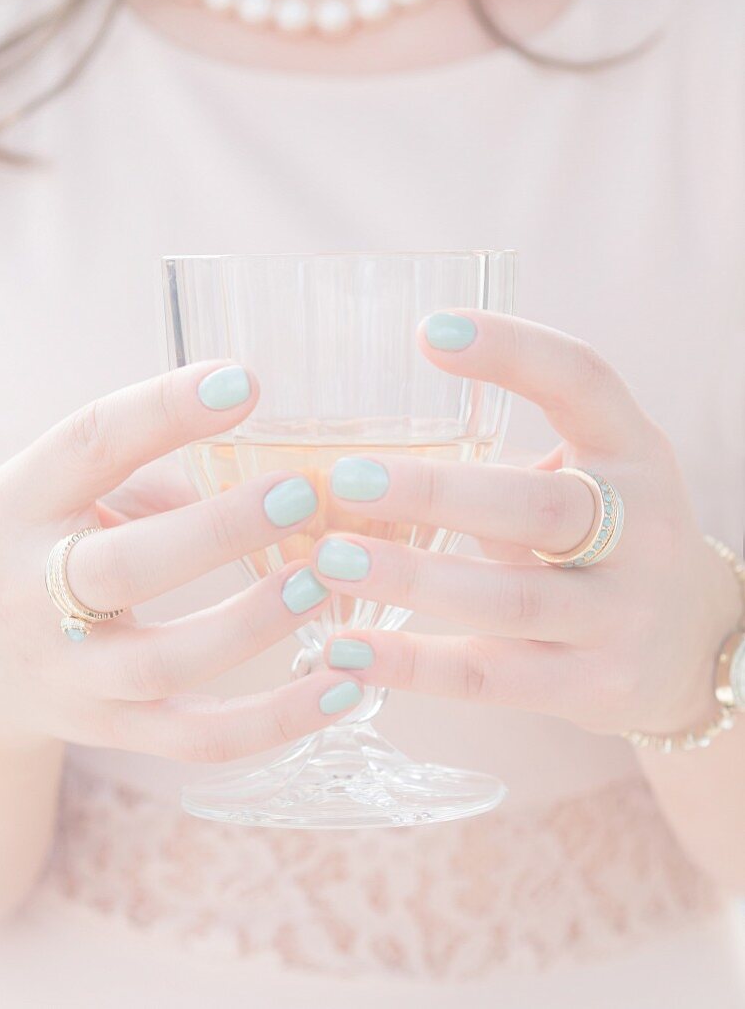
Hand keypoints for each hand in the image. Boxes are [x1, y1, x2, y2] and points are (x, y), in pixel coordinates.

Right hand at [0, 361, 361, 763]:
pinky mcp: (115, 730)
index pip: (87, 446)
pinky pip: (199, 740)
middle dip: (217, 531)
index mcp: (21, 506)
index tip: (242, 384)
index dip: (163, 413)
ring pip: (165, 662)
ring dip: (253, 623)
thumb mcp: (59, 488)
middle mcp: (34, 593)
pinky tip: (341, 688)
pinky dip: (274, 721)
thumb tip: (266, 457)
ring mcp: (74, 674)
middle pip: (123, 569)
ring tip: (321, 580)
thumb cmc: (42, 544)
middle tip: (301, 493)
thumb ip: (145, 464)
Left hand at [313, 312, 739, 736]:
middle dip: (438, 493)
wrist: (692, 648)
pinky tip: (346, 650)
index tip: (429, 332)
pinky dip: (413, 666)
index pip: (584, 383)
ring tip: (327, 560)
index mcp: (632, 453)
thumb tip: (353, 445)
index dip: (514, 353)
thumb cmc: (606, 541)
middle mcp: (641, 530)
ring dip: (412, 579)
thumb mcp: (589, 479)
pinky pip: (491, 679)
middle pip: (539, 507)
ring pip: (510, 599)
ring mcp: (622, 615)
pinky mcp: (595, 687)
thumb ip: (507, 462)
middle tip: (344, 480)